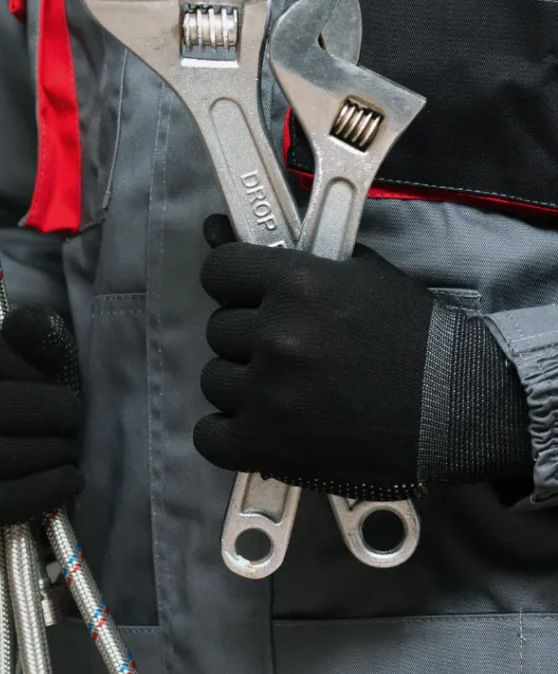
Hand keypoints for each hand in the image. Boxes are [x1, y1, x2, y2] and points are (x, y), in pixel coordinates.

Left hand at [193, 216, 529, 499]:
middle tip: (290, 353)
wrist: (462, 407)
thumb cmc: (412, 335)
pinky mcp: (270, 445)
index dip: (232, 285)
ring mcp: (271, 393)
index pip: (218, 271)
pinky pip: (211, 437)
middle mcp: (279, 335)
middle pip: (219, 329)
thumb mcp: (356, 273)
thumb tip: (214, 228)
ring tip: (288, 391)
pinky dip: (230, 435)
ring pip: (214, 380)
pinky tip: (262, 427)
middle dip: (248, 339)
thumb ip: (284, 253)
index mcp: (298, 284)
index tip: (249, 298)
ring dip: (243, 386)